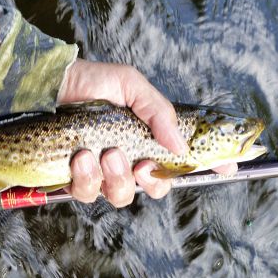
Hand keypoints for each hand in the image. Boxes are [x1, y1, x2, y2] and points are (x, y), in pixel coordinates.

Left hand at [57, 58, 236, 206]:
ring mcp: (103, 171)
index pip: (183, 159)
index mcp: (148, 137)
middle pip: (156, 188)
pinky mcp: (77, 178)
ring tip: (105, 152)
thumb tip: (180, 145)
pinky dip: (88, 177)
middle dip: (153, 182)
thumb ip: (158, 112)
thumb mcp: (131, 85)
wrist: (51, 86)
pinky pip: (89, 193)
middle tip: (141, 163)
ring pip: (122, 195)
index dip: (208, 166)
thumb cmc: (92, 82)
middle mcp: (130, 158)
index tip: (227, 167)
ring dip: (117, 177)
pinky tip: (80, 156)